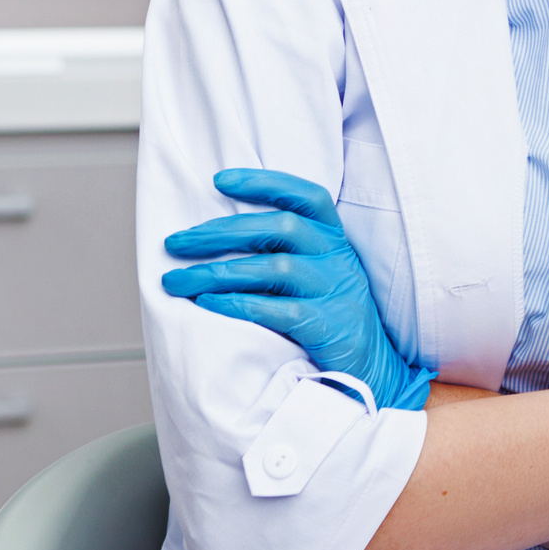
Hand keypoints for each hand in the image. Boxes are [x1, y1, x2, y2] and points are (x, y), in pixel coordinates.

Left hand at [162, 168, 435, 410]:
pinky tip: (208, 305)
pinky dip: (237, 304)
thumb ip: (287, 253)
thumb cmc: (331, 318)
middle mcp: (338, 258)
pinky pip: (276, 309)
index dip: (266, 182)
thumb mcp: (320, 275)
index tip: (220, 180)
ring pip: (274, 267)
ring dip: (217, 272)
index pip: (307, 196)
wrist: (372, 369)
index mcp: (335, 240)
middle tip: (176, 243)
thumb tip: (218, 239)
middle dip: (221, 232)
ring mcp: (335, 290)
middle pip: (281, 227)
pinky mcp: (327, 325)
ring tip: (177, 281)